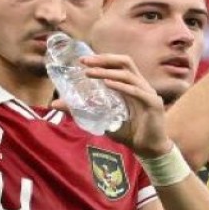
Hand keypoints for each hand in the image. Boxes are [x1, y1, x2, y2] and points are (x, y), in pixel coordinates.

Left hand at [53, 54, 172, 157]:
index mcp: (131, 84)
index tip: (82, 60)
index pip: (118, 64)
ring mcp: (148, 93)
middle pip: (125, 62)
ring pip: (129, 75)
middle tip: (84, 62)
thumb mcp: (102, 119)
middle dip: (104, 59)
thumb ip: (82, 110)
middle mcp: (141, 84)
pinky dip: (121, 86)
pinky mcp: (153, 104)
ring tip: (90, 73)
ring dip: (108, 72)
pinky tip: (107, 84)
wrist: (148, 150)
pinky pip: (136, 91)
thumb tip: (55, 104)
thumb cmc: (128, 132)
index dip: (102, 59)